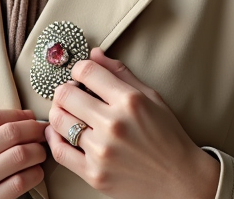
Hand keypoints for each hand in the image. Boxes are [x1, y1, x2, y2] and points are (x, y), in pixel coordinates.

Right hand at [0, 108, 47, 198]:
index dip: (17, 114)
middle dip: (33, 130)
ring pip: (18, 158)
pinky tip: (34, 172)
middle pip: (8, 135)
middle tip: (42, 131)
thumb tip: (18, 118)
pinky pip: (18, 184)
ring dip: (37, 151)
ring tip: (40, 151)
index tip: (29, 116)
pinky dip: (34, 174)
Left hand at [46, 48, 219, 198]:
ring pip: (59, 120)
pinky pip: (60, 151)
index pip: (87, 71)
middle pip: (66, 95)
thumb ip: (121, 73)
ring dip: (58, 111)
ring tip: (67, 111)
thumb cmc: (168, 137)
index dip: (79, 68)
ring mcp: (102, 151)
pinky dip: (53, 138)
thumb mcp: (151, 97)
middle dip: (65, 89)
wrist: (180, 179)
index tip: (81, 74)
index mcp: (130, 101)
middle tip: (71, 92)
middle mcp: (114, 125)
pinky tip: (59, 131)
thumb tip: (95, 54)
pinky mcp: (94, 174)